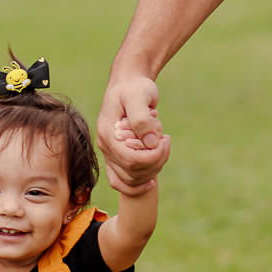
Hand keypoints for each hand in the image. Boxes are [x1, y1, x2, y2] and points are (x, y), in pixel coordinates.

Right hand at [98, 74, 170, 193]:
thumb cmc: (134, 87)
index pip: (130, 160)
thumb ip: (141, 119)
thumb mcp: (138, 96)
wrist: (128, 84)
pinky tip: (152, 183)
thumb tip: (150, 143)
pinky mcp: (117, 156)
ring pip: (130, 179)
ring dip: (152, 170)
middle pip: (132, 172)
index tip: (165, 140)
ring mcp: (110, 153)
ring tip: (162, 147)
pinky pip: (122, 182)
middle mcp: (105, 146)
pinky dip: (137, 187)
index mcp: (108, 133)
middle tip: (166, 141)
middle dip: (156, 161)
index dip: (153, 157)